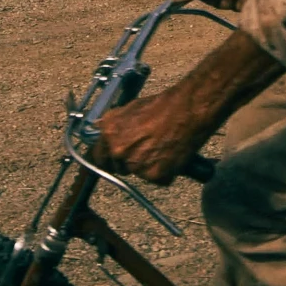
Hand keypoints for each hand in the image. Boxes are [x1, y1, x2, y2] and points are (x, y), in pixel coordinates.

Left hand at [92, 30, 285, 185]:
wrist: (187, 111)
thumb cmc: (163, 106)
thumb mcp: (129, 109)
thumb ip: (114, 125)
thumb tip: (106, 134)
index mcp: (108, 132)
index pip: (97, 157)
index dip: (108, 158)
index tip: (113, 160)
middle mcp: (118, 150)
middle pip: (118, 168)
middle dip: (130, 163)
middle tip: (147, 151)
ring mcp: (135, 164)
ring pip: (138, 174)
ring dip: (148, 167)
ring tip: (163, 149)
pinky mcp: (154, 175)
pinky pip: (157, 179)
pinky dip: (165, 172)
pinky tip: (172, 156)